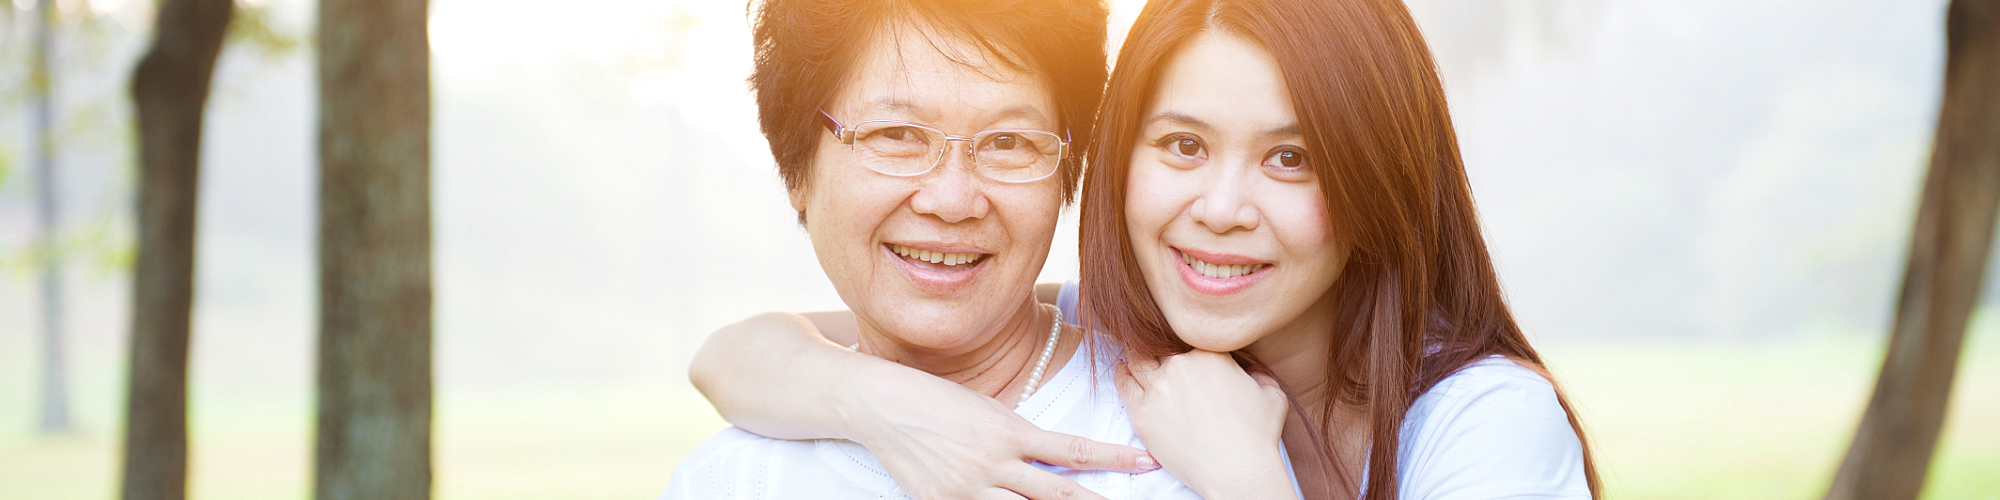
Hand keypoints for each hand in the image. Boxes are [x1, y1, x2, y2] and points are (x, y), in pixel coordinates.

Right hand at [840, 361, 1162, 499]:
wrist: (880, 404)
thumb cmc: (936, 400)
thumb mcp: (988, 412)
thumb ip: (1020, 440)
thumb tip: (1053, 462)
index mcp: (1010, 432)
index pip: (1073, 451)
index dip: (1113, 459)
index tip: (1146, 463)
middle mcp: (994, 464)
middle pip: (1059, 496)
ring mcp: (968, 490)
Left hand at [1116, 350, 1293, 499]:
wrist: (1238, 471)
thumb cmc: (1257, 437)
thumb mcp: (1273, 396)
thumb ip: (1259, 376)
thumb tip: (1251, 372)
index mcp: (1210, 354)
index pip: (1190, 339)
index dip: (1186, 345)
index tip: (1183, 350)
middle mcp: (1180, 365)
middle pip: (1162, 347)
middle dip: (1161, 350)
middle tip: (1157, 353)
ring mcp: (1159, 388)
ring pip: (1138, 359)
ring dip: (1136, 355)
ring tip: (1134, 355)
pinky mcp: (1142, 413)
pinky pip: (1124, 383)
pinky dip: (1122, 373)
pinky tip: (1123, 369)